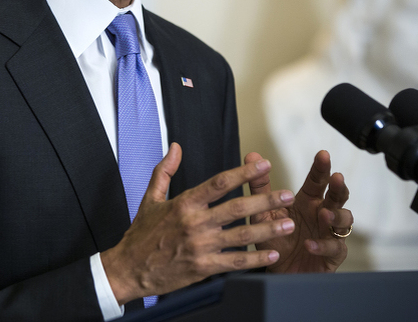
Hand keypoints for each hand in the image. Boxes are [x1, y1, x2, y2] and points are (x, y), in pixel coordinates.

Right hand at [100, 143, 296, 303]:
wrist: (129, 269)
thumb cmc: (141, 235)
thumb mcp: (150, 198)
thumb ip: (165, 170)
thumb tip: (175, 148)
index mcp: (184, 204)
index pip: (219, 183)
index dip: (244, 173)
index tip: (264, 166)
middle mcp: (195, 223)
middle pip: (237, 208)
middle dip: (266, 200)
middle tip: (287, 195)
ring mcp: (201, 246)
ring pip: (241, 235)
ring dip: (267, 229)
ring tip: (288, 224)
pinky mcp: (203, 268)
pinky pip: (235, 262)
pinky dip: (256, 259)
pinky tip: (271, 253)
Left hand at [246, 150, 351, 272]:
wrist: (278, 270)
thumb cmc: (274, 238)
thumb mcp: (263, 211)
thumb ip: (259, 185)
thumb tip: (252, 155)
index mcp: (307, 201)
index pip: (317, 181)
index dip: (321, 168)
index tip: (322, 154)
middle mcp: (321, 214)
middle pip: (336, 197)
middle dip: (338, 187)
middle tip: (337, 177)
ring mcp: (330, 233)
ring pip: (343, 220)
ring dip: (335, 216)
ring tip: (324, 214)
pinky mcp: (332, 254)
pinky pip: (333, 248)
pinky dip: (322, 245)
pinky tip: (310, 244)